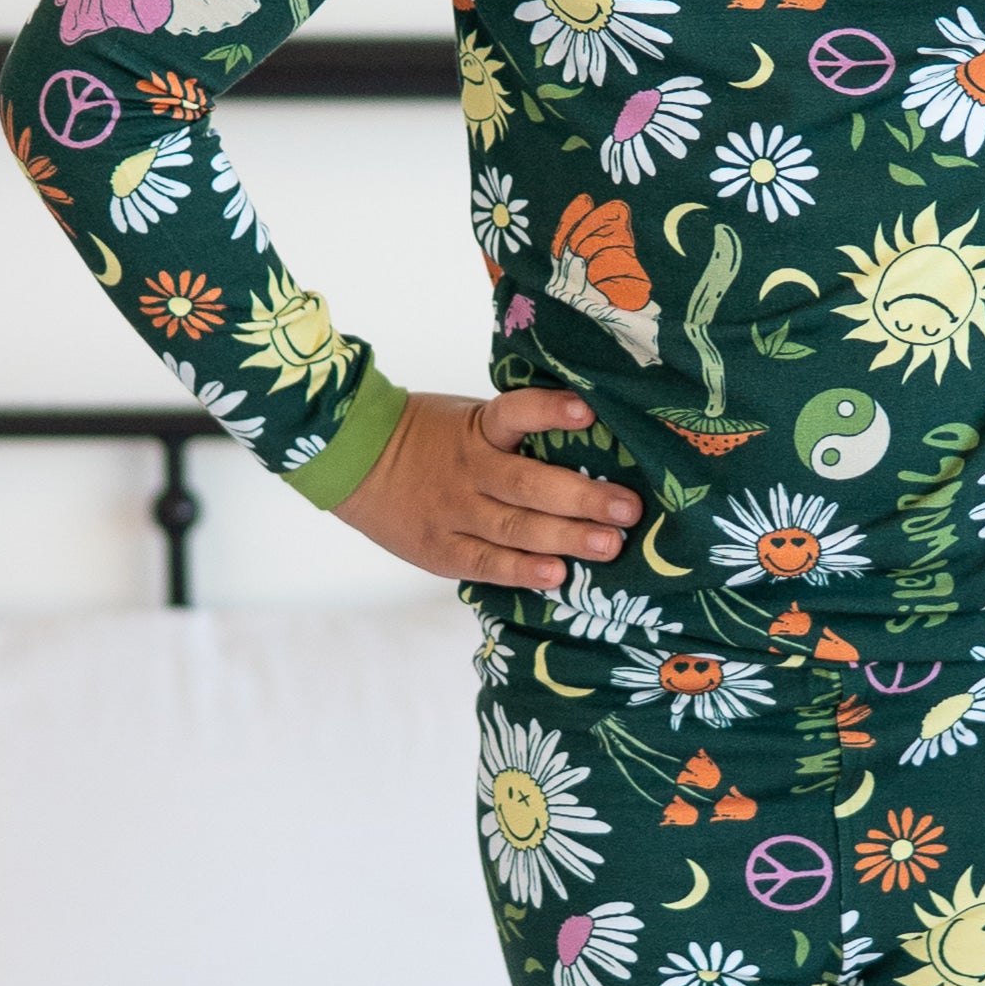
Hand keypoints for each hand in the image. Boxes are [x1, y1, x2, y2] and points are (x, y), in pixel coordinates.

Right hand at [333, 388, 639, 596]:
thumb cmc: (429, 438)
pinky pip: (486, 563)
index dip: (550, 411)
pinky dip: (522, 571)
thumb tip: (593, 441)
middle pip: (529, 484)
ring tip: (609, 546)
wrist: (355, 463)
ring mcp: (453, 512)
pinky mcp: (441, 550)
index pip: (516, 412)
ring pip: (515, 528)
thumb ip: (516, 435)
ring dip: (566, 538)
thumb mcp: (468, 420)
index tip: (589, 410)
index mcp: (478, 429)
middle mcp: (468, 469)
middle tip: (629, 509)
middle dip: (584, 497)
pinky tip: (556, 575)